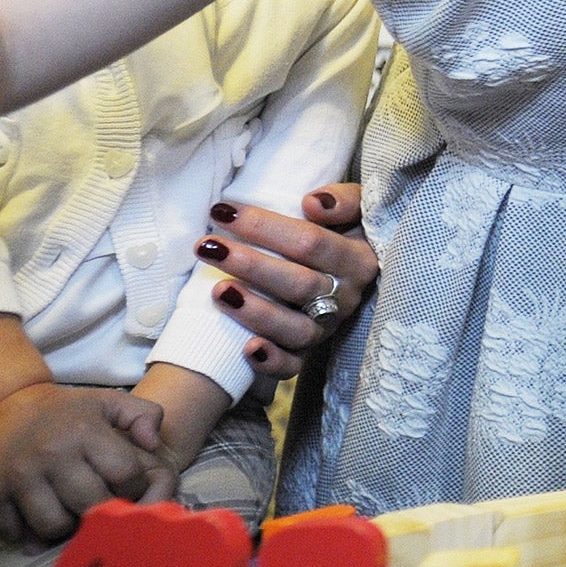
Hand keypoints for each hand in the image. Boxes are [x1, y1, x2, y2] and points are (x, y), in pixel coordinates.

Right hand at [0, 383, 176, 544]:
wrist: (2, 407)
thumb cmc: (65, 411)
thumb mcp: (108, 401)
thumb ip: (144, 415)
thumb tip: (154, 444)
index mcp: (86, 432)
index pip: (125, 476)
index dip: (132, 487)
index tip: (126, 488)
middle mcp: (52, 454)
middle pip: (92, 506)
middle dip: (102, 513)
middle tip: (99, 507)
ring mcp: (18, 475)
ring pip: (53, 526)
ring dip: (65, 527)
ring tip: (69, 511)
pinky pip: (15, 533)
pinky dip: (28, 534)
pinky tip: (37, 519)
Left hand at [198, 184, 378, 378]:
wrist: (352, 270)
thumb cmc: (345, 230)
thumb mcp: (358, 208)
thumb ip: (345, 200)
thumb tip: (312, 202)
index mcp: (358, 260)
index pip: (312, 243)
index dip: (267, 227)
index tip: (225, 211)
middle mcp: (346, 297)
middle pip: (299, 284)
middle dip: (251, 265)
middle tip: (207, 247)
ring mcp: (327, 327)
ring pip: (295, 328)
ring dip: (256, 312)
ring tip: (217, 291)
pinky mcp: (310, 352)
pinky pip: (293, 366)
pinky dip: (272, 361)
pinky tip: (247, 349)